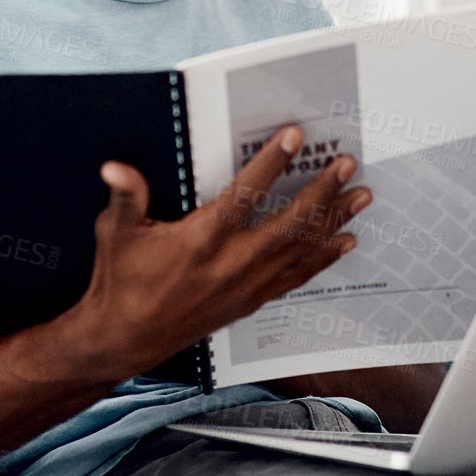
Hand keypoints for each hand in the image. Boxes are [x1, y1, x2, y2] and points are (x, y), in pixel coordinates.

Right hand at [67, 125, 371, 377]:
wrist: (126, 338)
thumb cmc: (121, 280)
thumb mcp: (116, 233)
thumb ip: (124, 197)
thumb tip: (114, 168)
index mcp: (201, 239)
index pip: (244, 194)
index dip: (272, 163)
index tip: (295, 136)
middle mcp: (231, 262)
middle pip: (289, 222)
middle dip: (323, 191)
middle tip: (348, 164)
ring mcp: (246, 285)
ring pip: (300, 249)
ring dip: (334, 221)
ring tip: (361, 196)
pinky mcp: (251, 301)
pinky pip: (296, 277)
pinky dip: (324, 258)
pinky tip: (345, 241)